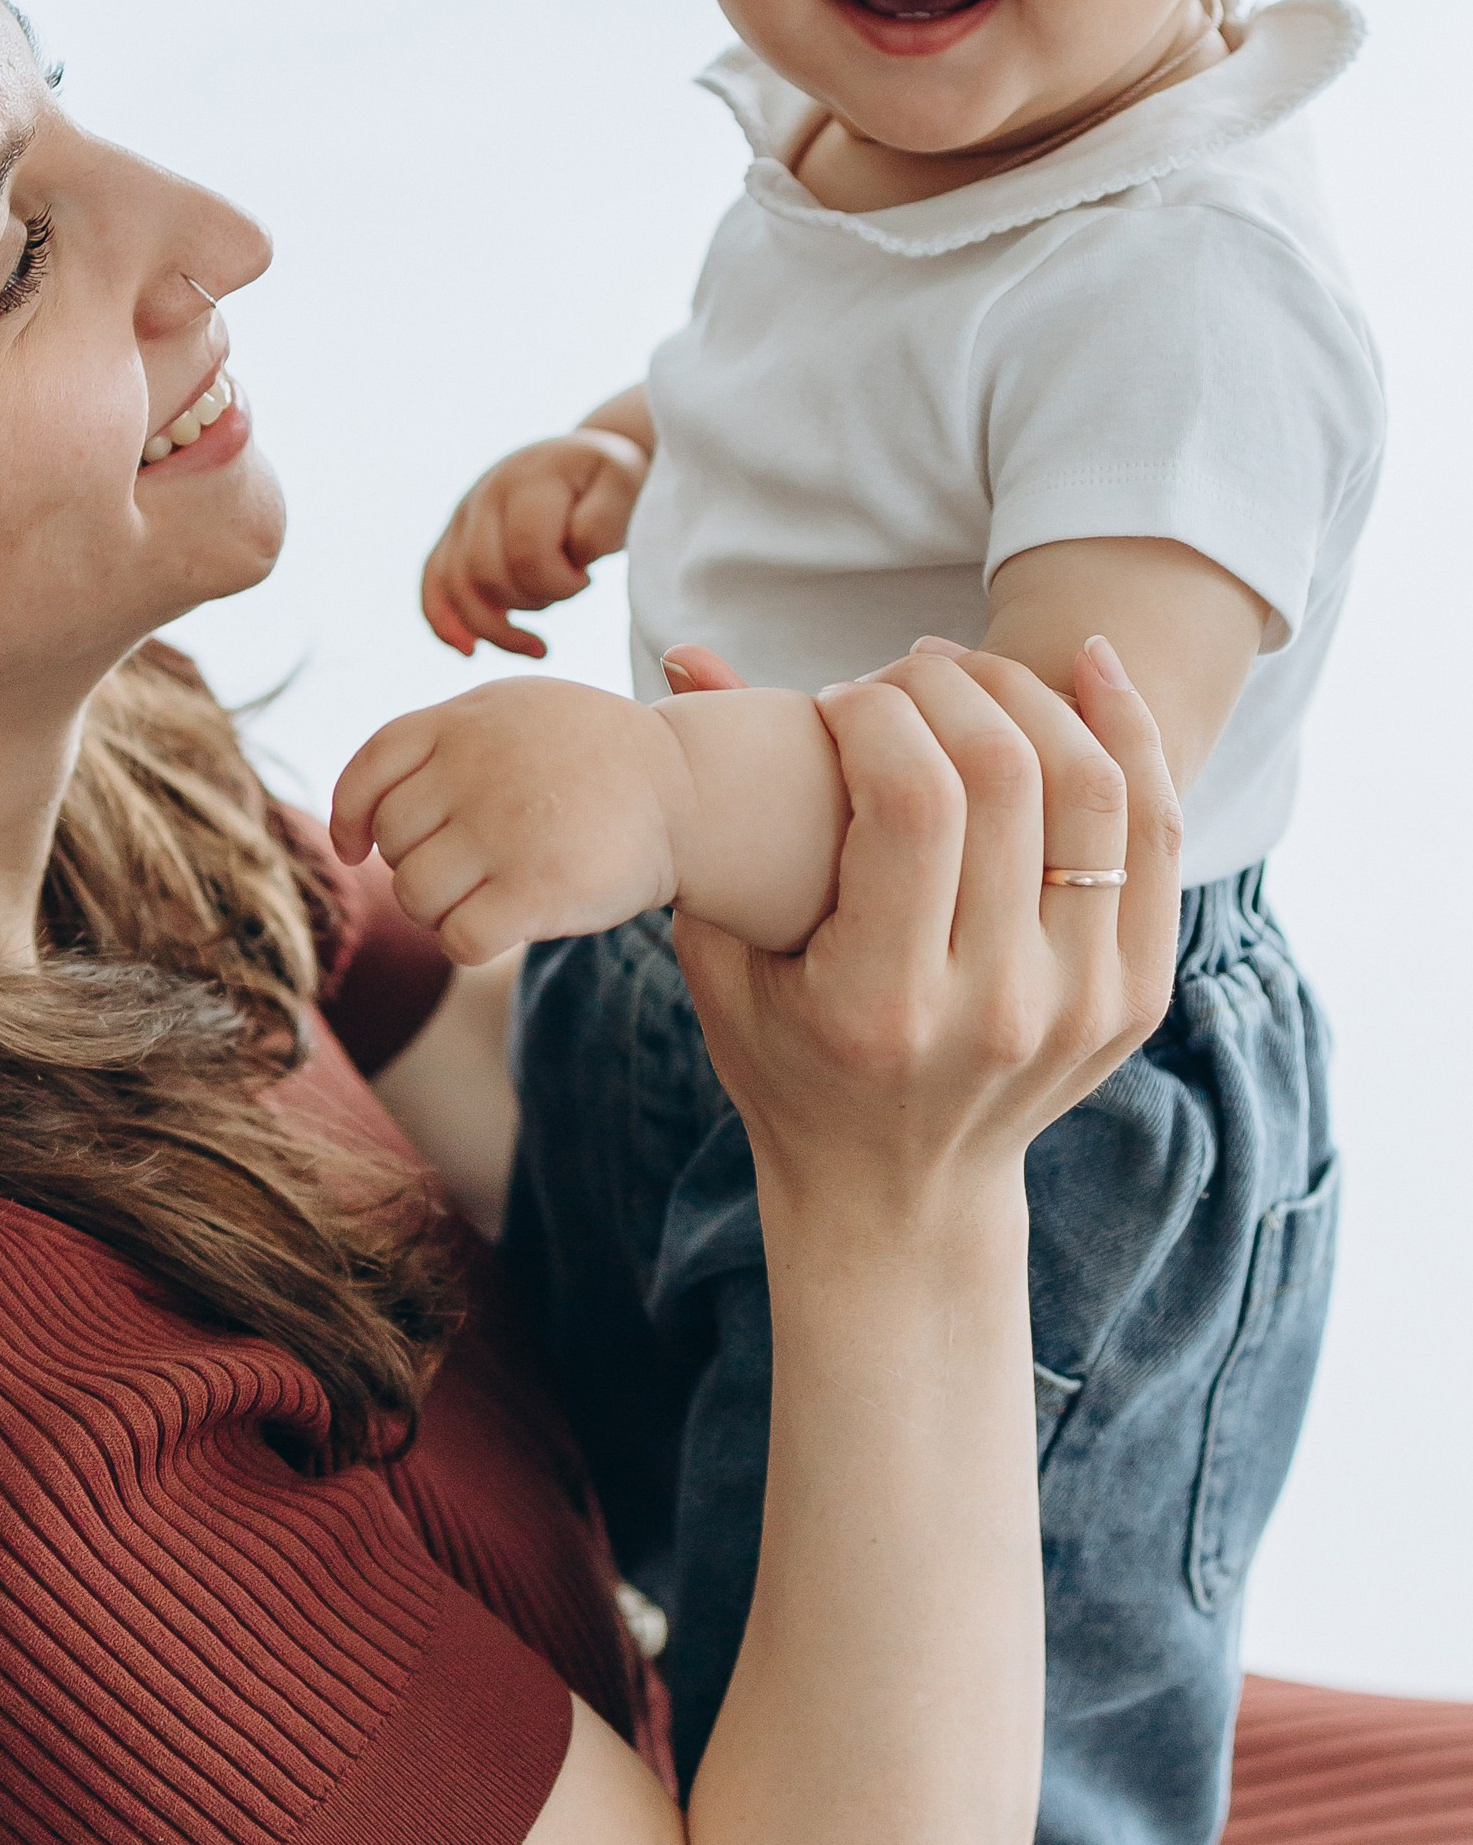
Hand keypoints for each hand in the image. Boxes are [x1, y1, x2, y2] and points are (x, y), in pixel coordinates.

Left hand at [330, 677, 688, 963]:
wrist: (690, 791)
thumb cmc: (592, 759)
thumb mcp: (516, 712)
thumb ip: (442, 742)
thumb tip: (360, 824)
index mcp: (466, 719)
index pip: (371, 769)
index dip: (351, 816)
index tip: (357, 847)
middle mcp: (477, 767)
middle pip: (394, 842)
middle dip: (417, 866)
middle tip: (469, 868)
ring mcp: (506, 828)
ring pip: (415, 894)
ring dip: (439, 910)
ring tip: (487, 895)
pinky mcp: (538, 889)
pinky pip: (458, 939)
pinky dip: (468, 942)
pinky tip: (501, 926)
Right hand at [421, 430, 649, 658]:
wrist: (586, 459)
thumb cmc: (610, 481)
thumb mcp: (626, 488)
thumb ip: (601, 525)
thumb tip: (568, 561)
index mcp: (530, 480)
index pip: (526, 554)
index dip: (560, 583)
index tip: (587, 577)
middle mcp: (486, 493)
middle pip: (486, 576)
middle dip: (533, 601)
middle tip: (567, 589)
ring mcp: (464, 514)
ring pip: (457, 589)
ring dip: (498, 625)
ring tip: (537, 639)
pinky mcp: (453, 536)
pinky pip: (434, 586)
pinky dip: (446, 624)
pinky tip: (471, 651)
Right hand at [672, 637, 1180, 1232]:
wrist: (898, 1193)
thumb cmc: (786, 1061)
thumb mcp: (725, 956)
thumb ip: (709, 814)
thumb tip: (689, 650)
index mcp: (883, 1006)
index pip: (910, 800)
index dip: (875, 714)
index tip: (839, 701)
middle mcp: (996, 1010)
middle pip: (1006, 778)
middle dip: (949, 687)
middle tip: (905, 671)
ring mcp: (1082, 1006)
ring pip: (1096, 791)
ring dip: (1034, 696)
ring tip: (976, 670)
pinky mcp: (1138, 996)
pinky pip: (1155, 833)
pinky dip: (1130, 734)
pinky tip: (1090, 670)